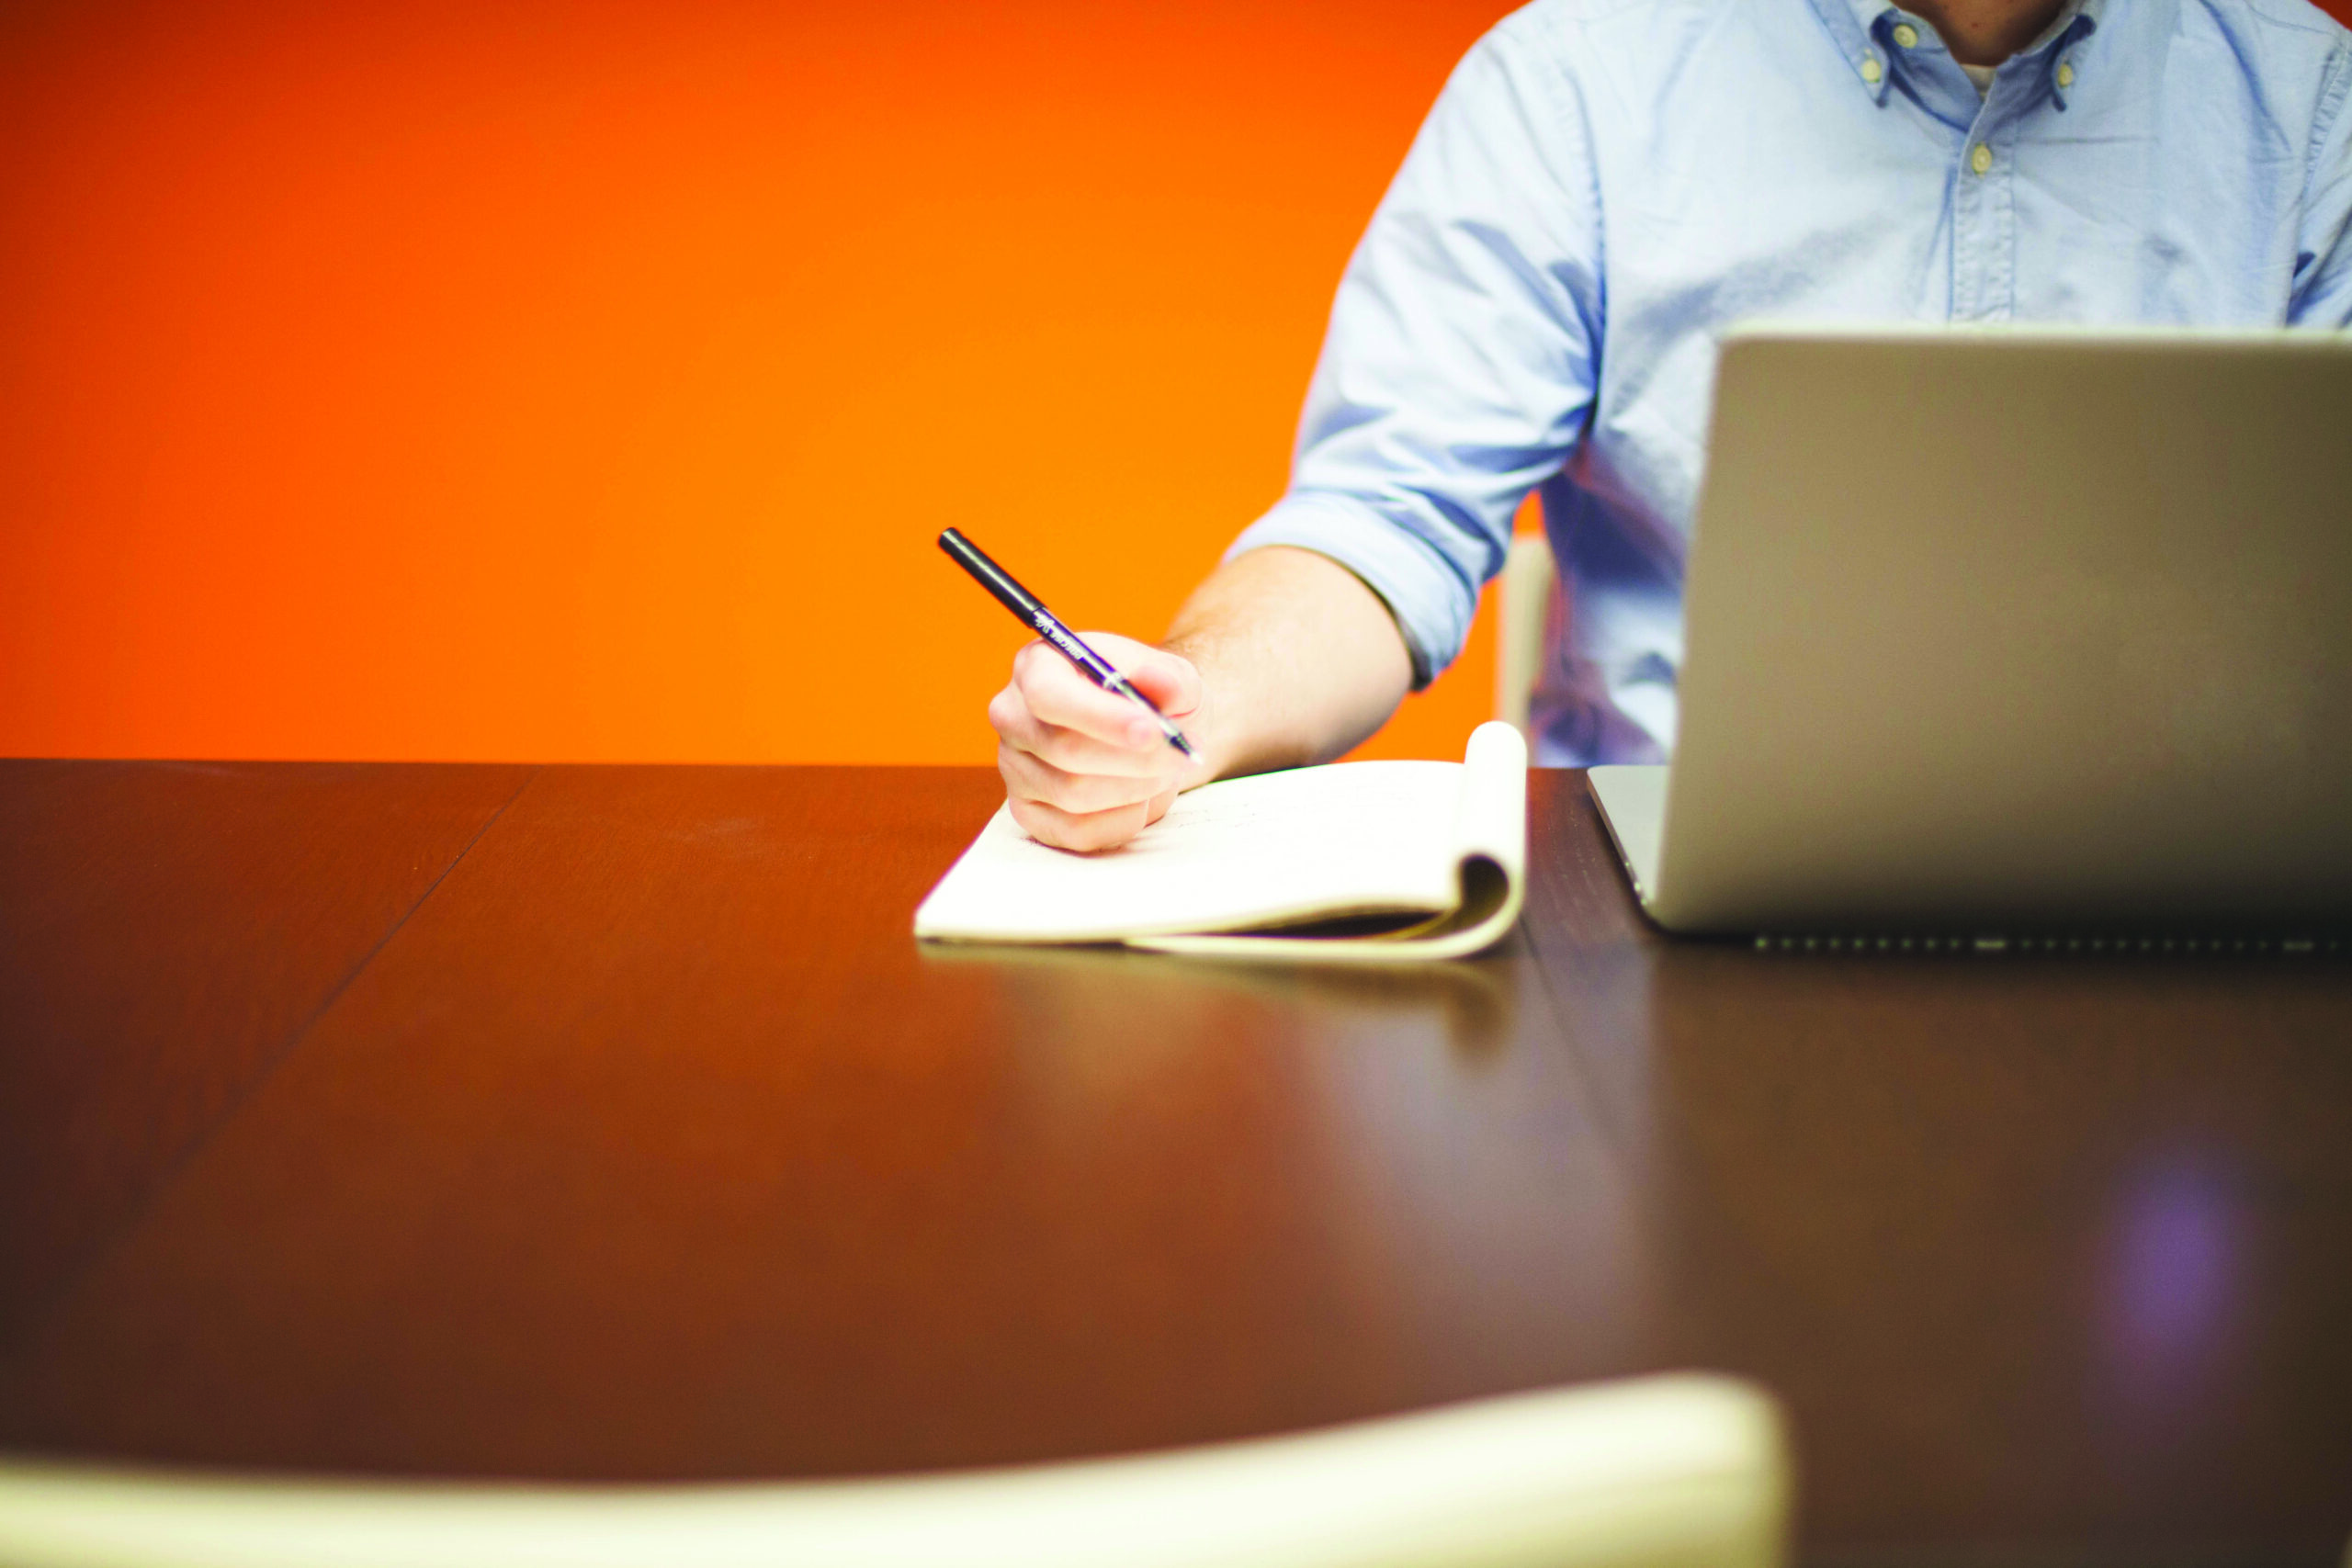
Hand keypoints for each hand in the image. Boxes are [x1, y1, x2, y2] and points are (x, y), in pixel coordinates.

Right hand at [988, 632, 1205, 851]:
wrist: (1146, 733)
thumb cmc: (1151, 698)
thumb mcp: (1171, 676)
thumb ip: (1172, 677)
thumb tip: (1163, 685)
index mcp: (1037, 666)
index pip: (1050, 695)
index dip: (1100, 717)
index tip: (1152, 731)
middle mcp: (1013, 716)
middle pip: (1065, 750)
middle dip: (1136, 759)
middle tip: (1181, 755)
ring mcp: (1014, 768)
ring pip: (1074, 795)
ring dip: (1135, 787)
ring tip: (1165, 770)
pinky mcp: (1028, 813)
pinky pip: (1077, 832)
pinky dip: (1123, 820)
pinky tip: (1141, 797)